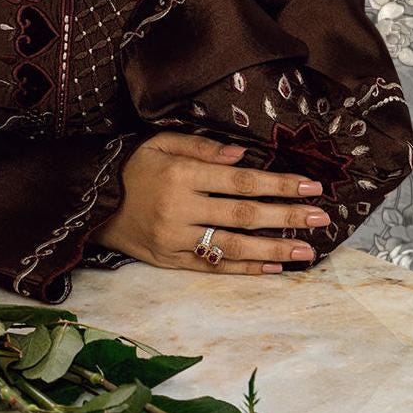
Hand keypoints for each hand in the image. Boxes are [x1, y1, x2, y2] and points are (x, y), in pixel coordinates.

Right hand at [90, 131, 330, 274]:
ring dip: (273, 249)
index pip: (239, 181)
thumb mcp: (159, 143)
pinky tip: (272, 268)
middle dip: (285, 216)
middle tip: (321, 218)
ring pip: (230, 246)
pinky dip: (243, 268)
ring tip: (307, 251)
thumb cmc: (131, 166)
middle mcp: (179, 209)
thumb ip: (200, 147)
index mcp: (180, 175)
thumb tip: (243, 156)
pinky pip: (210, 266)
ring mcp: (173, 239)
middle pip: (242, 215)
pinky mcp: (167, 260)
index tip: (311, 186)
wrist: (92, 202)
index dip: (278, 184)